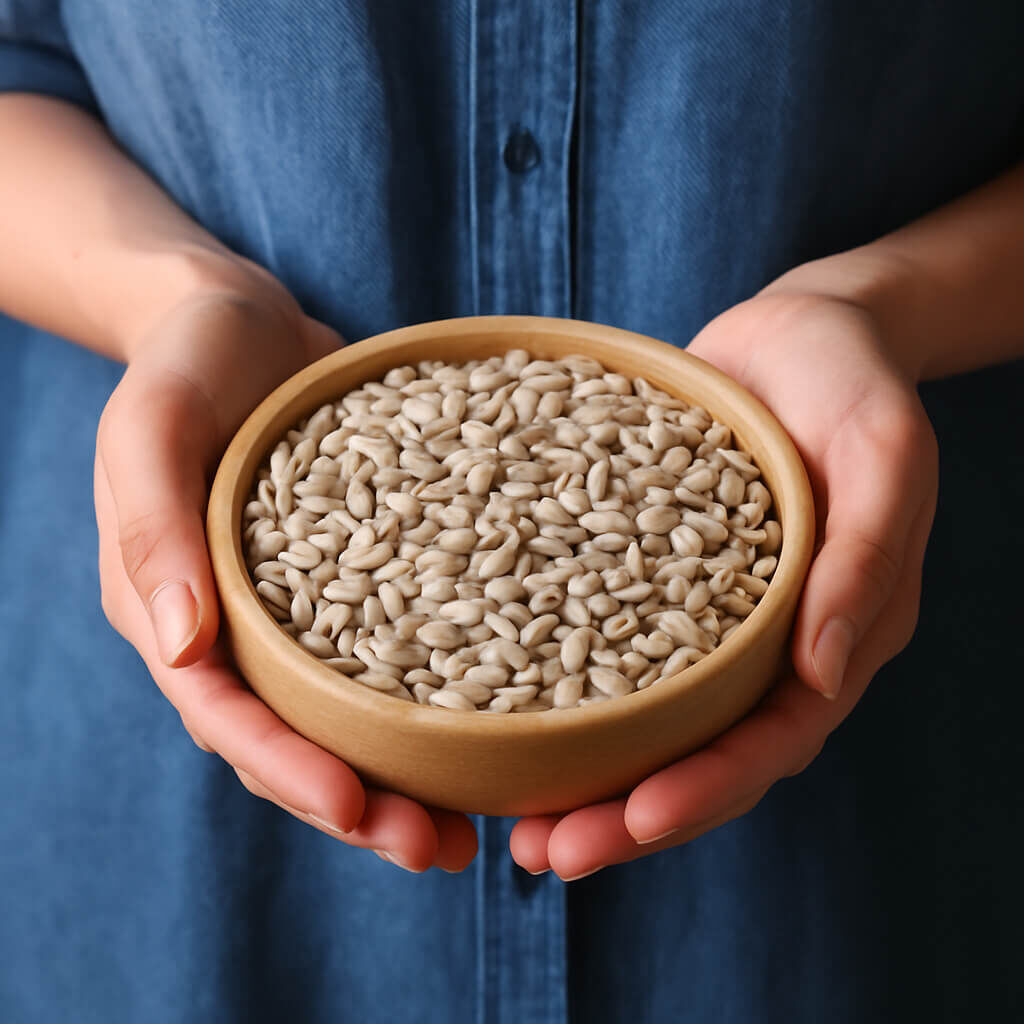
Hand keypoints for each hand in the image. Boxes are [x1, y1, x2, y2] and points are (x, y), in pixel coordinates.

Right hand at [95, 279, 476, 871]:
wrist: (241, 319)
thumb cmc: (186, 359)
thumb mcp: (151, 424)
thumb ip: (154, 529)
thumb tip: (180, 647)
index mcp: (173, 608)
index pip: (224, 714)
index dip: (287, 770)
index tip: (360, 811)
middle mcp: (237, 626)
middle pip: (292, 738)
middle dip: (360, 804)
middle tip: (440, 850)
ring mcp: (299, 609)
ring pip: (346, 714)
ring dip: (403, 773)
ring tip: (477, 825)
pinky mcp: (357, 579)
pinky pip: (394, 648)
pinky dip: (432, 696)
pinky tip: (497, 723)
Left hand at [509, 292, 937, 879]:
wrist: (797, 331)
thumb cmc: (853, 383)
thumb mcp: (881, 454)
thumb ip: (864, 560)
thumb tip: (823, 676)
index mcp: (827, 636)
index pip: (770, 742)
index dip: (705, 790)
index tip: (630, 823)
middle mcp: (760, 644)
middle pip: (695, 754)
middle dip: (625, 814)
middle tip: (543, 857)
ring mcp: (698, 615)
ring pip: (644, 718)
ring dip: (584, 774)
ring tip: (511, 821)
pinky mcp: (644, 573)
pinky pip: (600, 638)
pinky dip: (556, 683)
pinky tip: (494, 706)